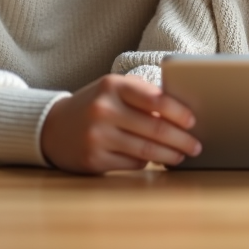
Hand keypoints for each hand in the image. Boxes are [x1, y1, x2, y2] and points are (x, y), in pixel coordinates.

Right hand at [40, 74, 200, 173]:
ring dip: (170, 154)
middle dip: (181, 139)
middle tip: (196, 145)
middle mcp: (103, 110)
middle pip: (154, 128)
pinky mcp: (94, 160)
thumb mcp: (113, 89)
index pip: (155, 99)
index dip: (178, 112)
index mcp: (113, 86)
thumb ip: (143, 94)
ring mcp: (97, 136)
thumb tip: (181, 112)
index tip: (193, 121)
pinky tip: (156, 159)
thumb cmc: (95, 105)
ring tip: (183, 155)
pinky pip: (132, 163)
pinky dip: (147, 162)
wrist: (53, 128)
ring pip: (146, 149)